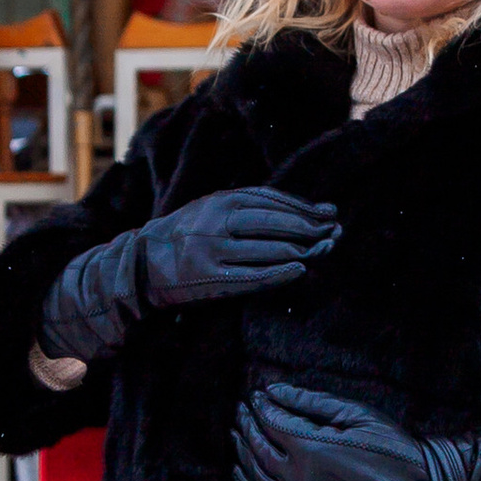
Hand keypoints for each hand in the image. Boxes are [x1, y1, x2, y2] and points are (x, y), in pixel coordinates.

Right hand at [39, 188, 338, 367]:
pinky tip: (301, 270)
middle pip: (275, 223)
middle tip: (335, 233)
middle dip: (310, 228)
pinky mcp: (211, 279)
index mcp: (220, 200)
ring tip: (323, 250)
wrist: (145, 263)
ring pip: (268, 250)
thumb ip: (254, 207)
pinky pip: (253, 277)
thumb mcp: (215, 207)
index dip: (304, 208)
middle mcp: (217, 222)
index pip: (272, 201)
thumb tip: (311, 210)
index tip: (329, 213)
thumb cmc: (190, 232)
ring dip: (302, 251)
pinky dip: (280, 273)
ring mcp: (213, 252)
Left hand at [232, 380, 480, 480]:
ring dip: (243, 452)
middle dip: (247, 425)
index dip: (261, 406)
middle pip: (259, 447)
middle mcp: (299, 479)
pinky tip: (242, 472)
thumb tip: (274, 391)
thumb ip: (310, 402)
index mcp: (311, 449)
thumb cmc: (392, 449)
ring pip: (256, 475)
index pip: (271, 422)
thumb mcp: (355, 414)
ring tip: (236, 434)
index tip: (257, 395)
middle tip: (242, 410)